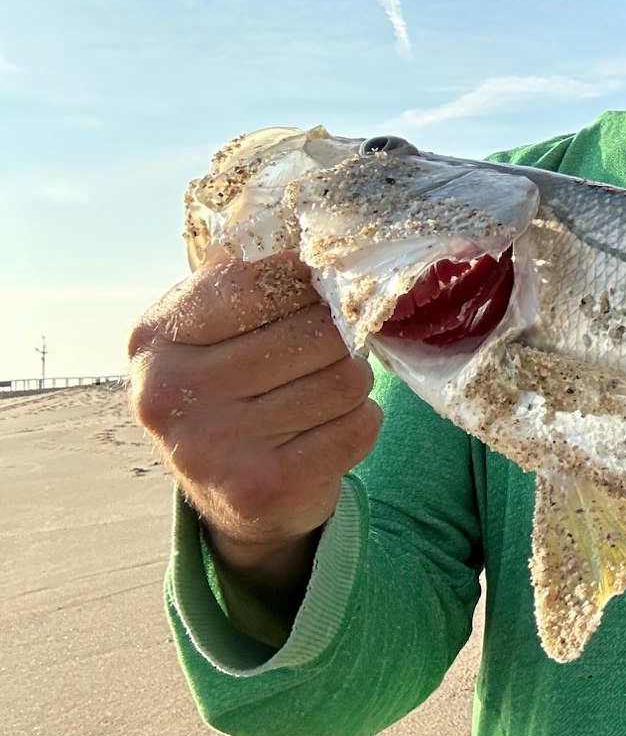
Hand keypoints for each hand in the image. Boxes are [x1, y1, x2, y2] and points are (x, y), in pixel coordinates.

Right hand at [128, 253, 379, 604]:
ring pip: (345, 378)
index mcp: (155, 338)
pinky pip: (358, 425)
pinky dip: (360, 421)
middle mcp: (170, 394)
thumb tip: (321, 241)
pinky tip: (329, 428)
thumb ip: (251, 281)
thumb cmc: (234, 388)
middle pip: (316, 330)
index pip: (261, 282)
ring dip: (351, 380)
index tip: (318, 287)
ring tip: (323, 391)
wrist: (233, 495)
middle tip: (324, 351)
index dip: (309, 280)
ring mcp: (211, 447)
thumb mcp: (214, 328)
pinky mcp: (262, 487)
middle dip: (338, 336)